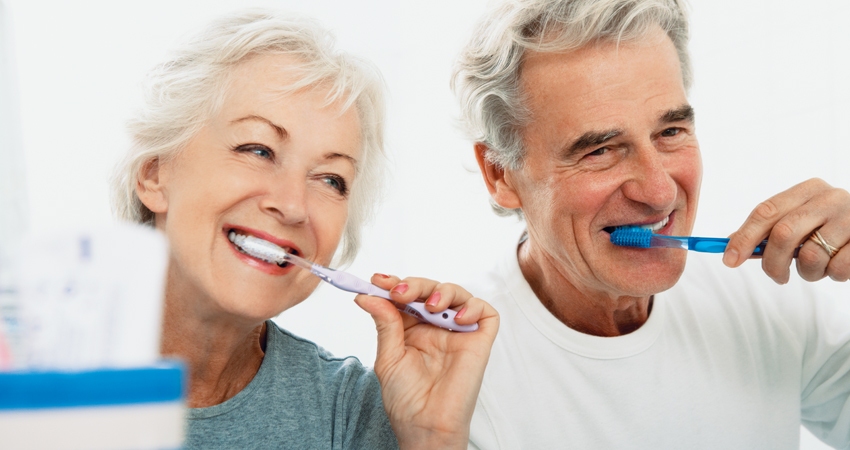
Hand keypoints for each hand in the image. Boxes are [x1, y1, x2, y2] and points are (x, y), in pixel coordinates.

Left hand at [354, 275, 498, 449]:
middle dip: (415, 285)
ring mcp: (458, 332)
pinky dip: (473, 307)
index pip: (407, 296)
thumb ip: (384, 323)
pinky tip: (457, 318)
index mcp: (412, 329)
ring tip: (430, 306)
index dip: (394, 284)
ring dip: (442, 291)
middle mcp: (436, 327)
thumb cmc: (406, 399)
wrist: (425, 425)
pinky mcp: (479, 341)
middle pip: (430, 289)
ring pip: (457, 294)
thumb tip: (367, 295)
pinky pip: (485, 313)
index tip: (377, 280)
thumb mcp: (388, 357)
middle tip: (400, 292)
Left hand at [723, 178, 849, 282]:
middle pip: (783, 233)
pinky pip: (838, 269)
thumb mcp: (803, 221)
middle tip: (777, 276)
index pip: (765, 211)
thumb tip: (729, 247)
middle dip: (772, 262)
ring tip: (818, 268)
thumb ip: (770, 231)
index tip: (729, 260)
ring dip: (808, 272)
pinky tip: (838, 266)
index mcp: (808, 189)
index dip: (744, 237)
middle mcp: (831, 197)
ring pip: (810, 256)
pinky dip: (833, 275)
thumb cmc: (833, 229)